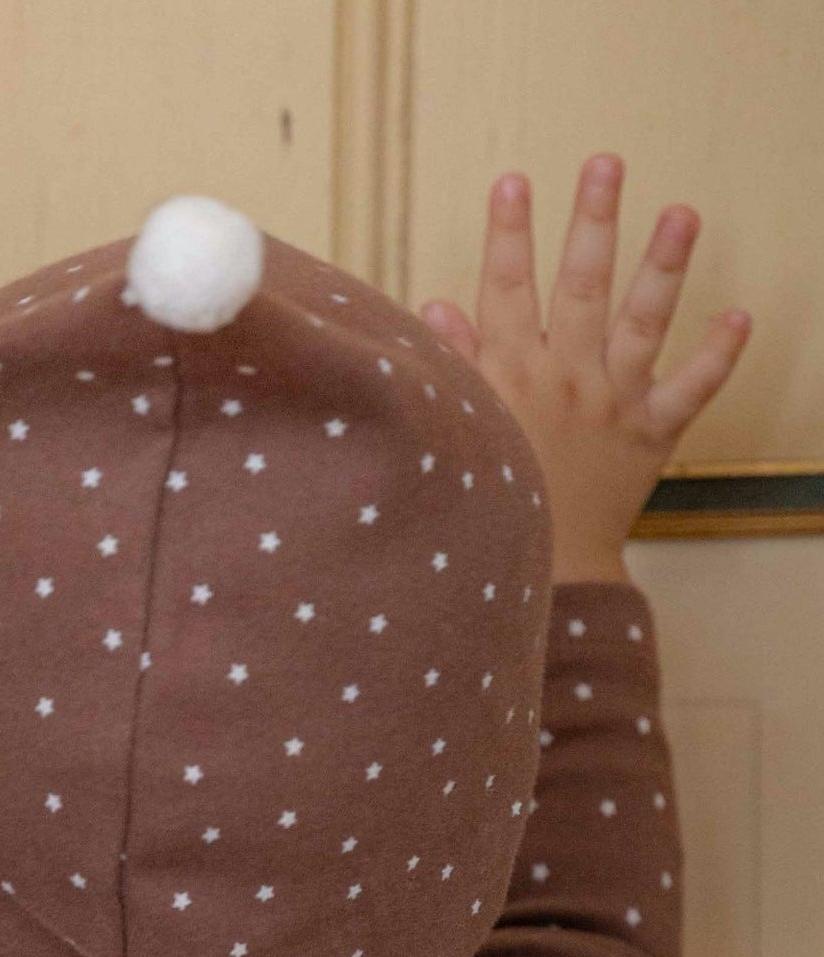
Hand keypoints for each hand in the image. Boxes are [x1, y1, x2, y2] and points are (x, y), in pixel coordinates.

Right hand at [419, 157, 750, 583]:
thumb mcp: (462, 430)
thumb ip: (455, 367)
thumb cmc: (492, 499)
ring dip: (664, 265)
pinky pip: (692, 391)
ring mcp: (614, 403)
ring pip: (642, 323)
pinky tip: (740, 316)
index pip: (507, 292)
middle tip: (605, 163)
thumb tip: (438, 308)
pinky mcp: (652, 433)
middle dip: (591, 222)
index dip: (508, 235)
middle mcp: (566, 379)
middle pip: (580, 287)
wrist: (540, 571)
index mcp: (512, 377)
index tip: (513, 182)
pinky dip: (718, 356)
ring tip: (683, 212)